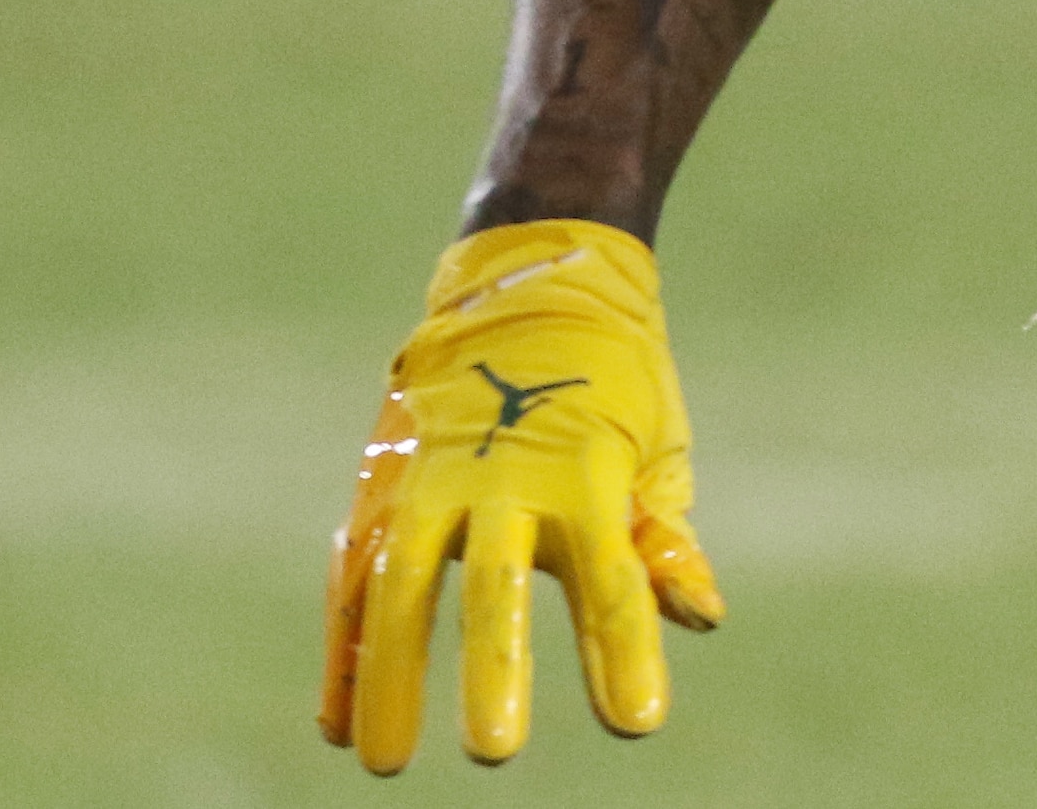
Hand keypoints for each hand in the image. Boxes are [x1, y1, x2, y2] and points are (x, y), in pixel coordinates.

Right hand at [320, 220, 724, 772]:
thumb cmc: (613, 377)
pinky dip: (344, 649)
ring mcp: (433, 478)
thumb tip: (701, 617)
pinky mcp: (385, 484)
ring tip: (382, 760)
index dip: (625, 654)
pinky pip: (356, 575)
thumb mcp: (655, 446)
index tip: (637, 725)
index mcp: (586, 471)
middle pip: (496, 586)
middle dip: (493, 668)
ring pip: (401, 584)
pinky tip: (336, 721)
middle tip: (494, 753)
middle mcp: (503, 475)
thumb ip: (661, 541)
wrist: (529, 276)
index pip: (613, 580)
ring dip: (388, 674)